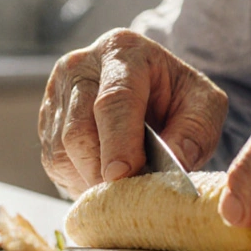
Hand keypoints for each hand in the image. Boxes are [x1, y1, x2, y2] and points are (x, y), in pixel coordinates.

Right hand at [39, 29, 228, 196]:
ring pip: (61, 150)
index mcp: (122, 52)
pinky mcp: (46, 120)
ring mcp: (57, 92)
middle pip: (79, 130)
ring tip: (122, 188)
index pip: (115, 100)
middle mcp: (80, 66)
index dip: (118, 142)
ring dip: (90, 179)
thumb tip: (174, 166)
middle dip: (102, 171)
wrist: (150, 87)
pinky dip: (79, 179)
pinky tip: (104, 177)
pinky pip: (54, 161)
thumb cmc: (177, 95)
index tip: (123, 175)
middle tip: (128, 197)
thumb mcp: (204, 104)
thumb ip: (195, 131)